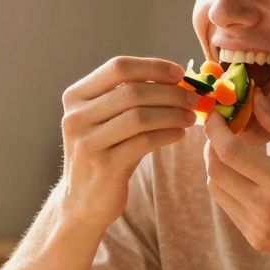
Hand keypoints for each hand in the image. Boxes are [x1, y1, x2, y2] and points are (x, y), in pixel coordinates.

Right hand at [60, 57, 198, 231]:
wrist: (83, 202)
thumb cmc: (104, 154)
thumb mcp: (106, 121)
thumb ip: (128, 99)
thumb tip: (176, 78)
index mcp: (76, 96)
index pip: (118, 67)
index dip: (153, 67)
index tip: (180, 73)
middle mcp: (76, 116)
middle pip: (132, 91)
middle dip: (170, 92)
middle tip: (193, 99)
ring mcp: (87, 142)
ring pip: (139, 116)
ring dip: (172, 114)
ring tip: (191, 117)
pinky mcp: (104, 166)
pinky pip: (144, 142)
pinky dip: (167, 134)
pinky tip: (179, 133)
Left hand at [203, 94, 269, 269]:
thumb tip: (257, 99)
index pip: (229, 152)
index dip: (214, 130)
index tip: (215, 116)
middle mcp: (264, 208)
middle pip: (216, 171)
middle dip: (210, 146)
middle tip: (219, 131)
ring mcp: (257, 228)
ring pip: (217, 190)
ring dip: (217, 167)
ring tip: (230, 152)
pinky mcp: (255, 240)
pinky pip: (229, 208)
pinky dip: (228, 187)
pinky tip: (245, 177)